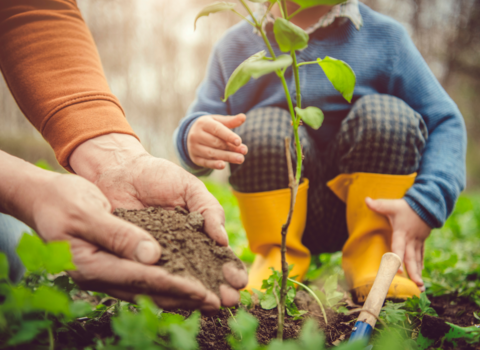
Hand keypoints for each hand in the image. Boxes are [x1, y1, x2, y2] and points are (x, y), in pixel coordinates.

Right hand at [0, 152, 224, 312]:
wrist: (45, 199)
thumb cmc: (63, 200)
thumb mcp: (87, 212)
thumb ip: (118, 235)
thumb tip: (152, 256)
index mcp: (92, 266)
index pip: (141, 279)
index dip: (175, 285)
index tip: (203, 291)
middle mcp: (102, 276)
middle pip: (150, 291)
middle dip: (185, 298)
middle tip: (217, 303)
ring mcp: (108, 272)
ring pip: (149, 288)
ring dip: (181, 294)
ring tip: (209, 299)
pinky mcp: (114, 264)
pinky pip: (145, 278)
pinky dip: (168, 281)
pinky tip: (187, 283)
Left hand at [69, 133, 247, 308]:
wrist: (119, 171)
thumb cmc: (157, 176)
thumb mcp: (189, 188)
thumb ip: (209, 210)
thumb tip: (223, 241)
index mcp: (198, 233)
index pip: (218, 256)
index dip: (229, 269)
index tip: (239, 281)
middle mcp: (180, 249)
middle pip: (202, 275)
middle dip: (218, 289)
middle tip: (229, 301)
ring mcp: (157, 257)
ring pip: (178, 282)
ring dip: (194, 295)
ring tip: (208, 306)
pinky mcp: (134, 260)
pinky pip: (148, 277)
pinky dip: (161, 289)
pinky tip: (174, 299)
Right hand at [187, 114, 247, 169]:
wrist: (189, 135)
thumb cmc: (209, 127)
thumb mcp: (217, 121)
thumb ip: (230, 121)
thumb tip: (243, 117)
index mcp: (203, 123)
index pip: (217, 130)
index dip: (228, 136)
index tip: (239, 141)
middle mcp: (196, 135)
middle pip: (216, 143)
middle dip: (231, 148)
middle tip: (244, 151)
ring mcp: (194, 147)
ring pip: (211, 153)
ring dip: (227, 157)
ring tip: (240, 159)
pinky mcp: (195, 158)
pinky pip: (205, 162)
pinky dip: (214, 164)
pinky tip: (223, 165)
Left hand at [365, 197, 430, 291]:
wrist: (427, 203)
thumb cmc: (407, 206)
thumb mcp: (392, 205)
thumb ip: (379, 205)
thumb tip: (366, 199)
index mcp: (402, 232)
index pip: (399, 247)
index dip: (398, 259)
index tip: (398, 271)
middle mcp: (410, 240)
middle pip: (411, 258)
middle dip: (413, 272)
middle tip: (416, 285)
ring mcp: (417, 241)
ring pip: (417, 259)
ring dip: (418, 272)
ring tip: (420, 287)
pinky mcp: (421, 241)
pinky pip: (421, 255)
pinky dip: (420, 265)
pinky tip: (419, 275)